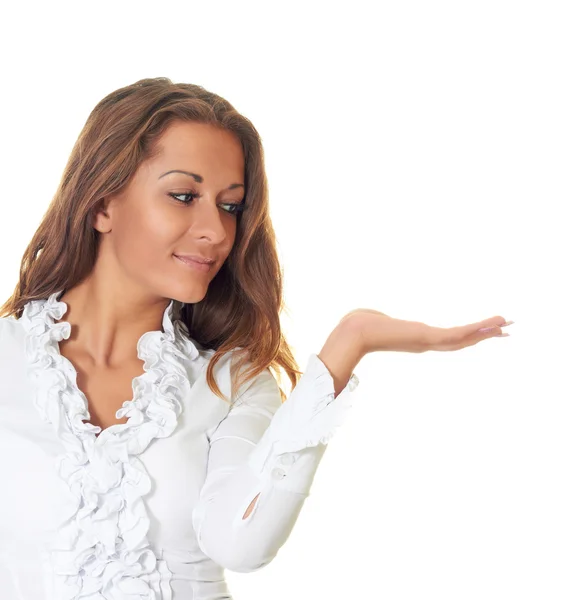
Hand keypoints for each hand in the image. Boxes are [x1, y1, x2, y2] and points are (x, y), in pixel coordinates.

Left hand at [344, 308, 513, 353]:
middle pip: (461, 341)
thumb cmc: (359, 325)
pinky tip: (493, 325)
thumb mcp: (374, 318)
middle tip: (506, 330)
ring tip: (508, 325)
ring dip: (486, 332)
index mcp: (416, 338)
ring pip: (464, 338)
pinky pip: (457, 334)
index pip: (447, 338)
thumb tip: (367, 315)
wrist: (354, 333)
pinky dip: (477, 329)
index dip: (466, 336)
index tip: (481, 333)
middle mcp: (426, 343)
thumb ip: (377, 319)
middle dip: (483, 335)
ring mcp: (428, 342)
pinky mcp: (427, 338)